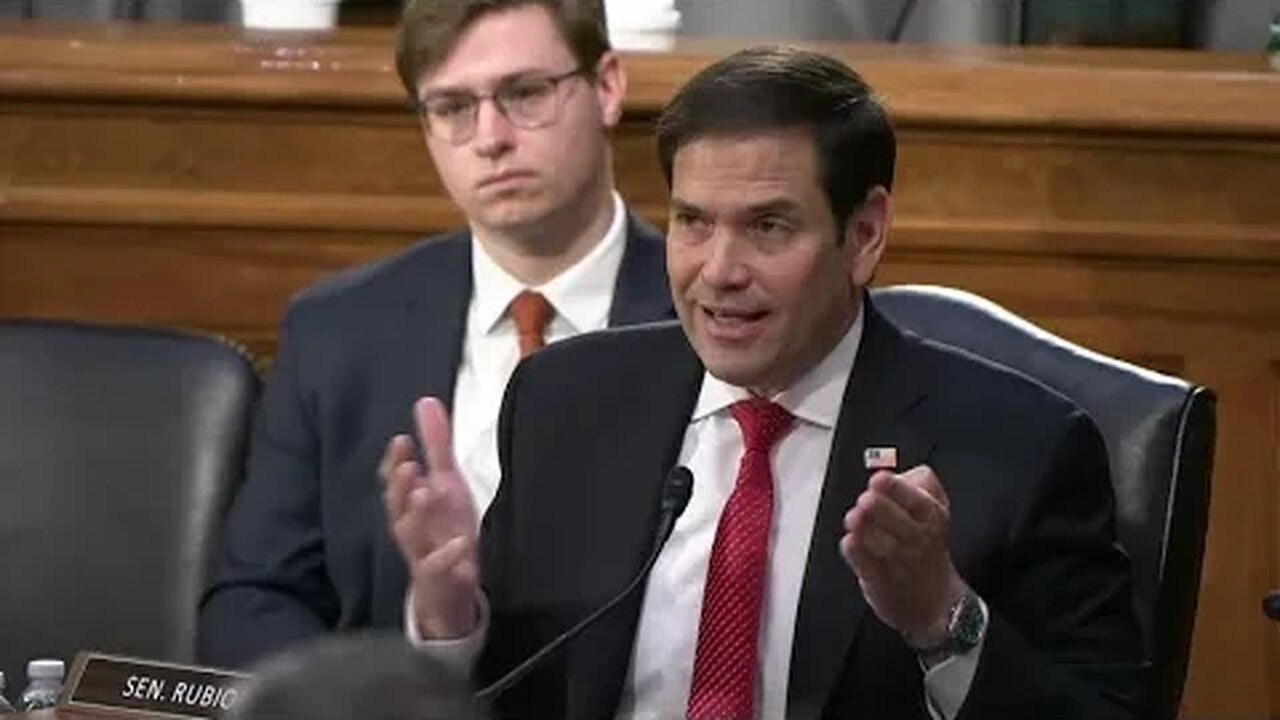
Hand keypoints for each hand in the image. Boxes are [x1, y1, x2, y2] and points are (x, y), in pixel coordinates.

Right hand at [381, 397, 479, 638]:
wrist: (451, 588)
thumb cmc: (444, 529)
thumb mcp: (446, 484)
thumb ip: (436, 445)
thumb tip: (426, 401)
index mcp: (413, 502)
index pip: (395, 480)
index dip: (396, 462)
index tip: (402, 441)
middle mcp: (412, 526)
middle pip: (397, 506)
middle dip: (399, 486)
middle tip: (408, 466)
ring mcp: (422, 553)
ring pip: (409, 535)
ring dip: (415, 515)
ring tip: (424, 494)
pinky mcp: (437, 578)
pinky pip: (438, 568)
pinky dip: (447, 556)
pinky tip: (459, 543)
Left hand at [839, 465, 967, 647]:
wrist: (935, 602)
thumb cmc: (929, 549)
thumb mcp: (936, 510)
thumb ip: (922, 485)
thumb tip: (902, 471)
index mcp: (933, 517)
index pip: (917, 500)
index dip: (895, 488)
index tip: (879, 479)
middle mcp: (918, 540)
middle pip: (894, 519)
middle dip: (875, 506)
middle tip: (865, 500)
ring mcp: (898, 563)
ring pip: (877, 540)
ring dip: (862, 527)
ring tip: (855, 518)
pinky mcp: (879, 581)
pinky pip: (863, 562)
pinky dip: (854, 550)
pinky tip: (851, 541)